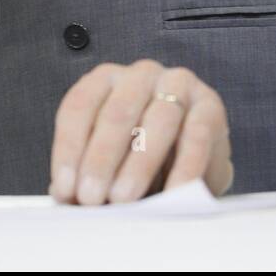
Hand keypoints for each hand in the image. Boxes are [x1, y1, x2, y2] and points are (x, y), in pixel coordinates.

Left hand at [48, 59, 232, 204]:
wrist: (192, 158)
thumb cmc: (140, 156)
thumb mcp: (110, 159)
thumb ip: (89, 173)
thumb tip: (67, 198)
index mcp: (106, 80)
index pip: (80, 107)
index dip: (69, 149)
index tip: (65, 189)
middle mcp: (140, 75)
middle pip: (117, 112)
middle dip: (101, 158)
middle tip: (91, 198)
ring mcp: (178, 84)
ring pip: (158, 120)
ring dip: (138, 164)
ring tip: (123, 200)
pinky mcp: (210, 106)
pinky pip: (196, 137)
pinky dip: (184, 169)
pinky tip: (172, 196)